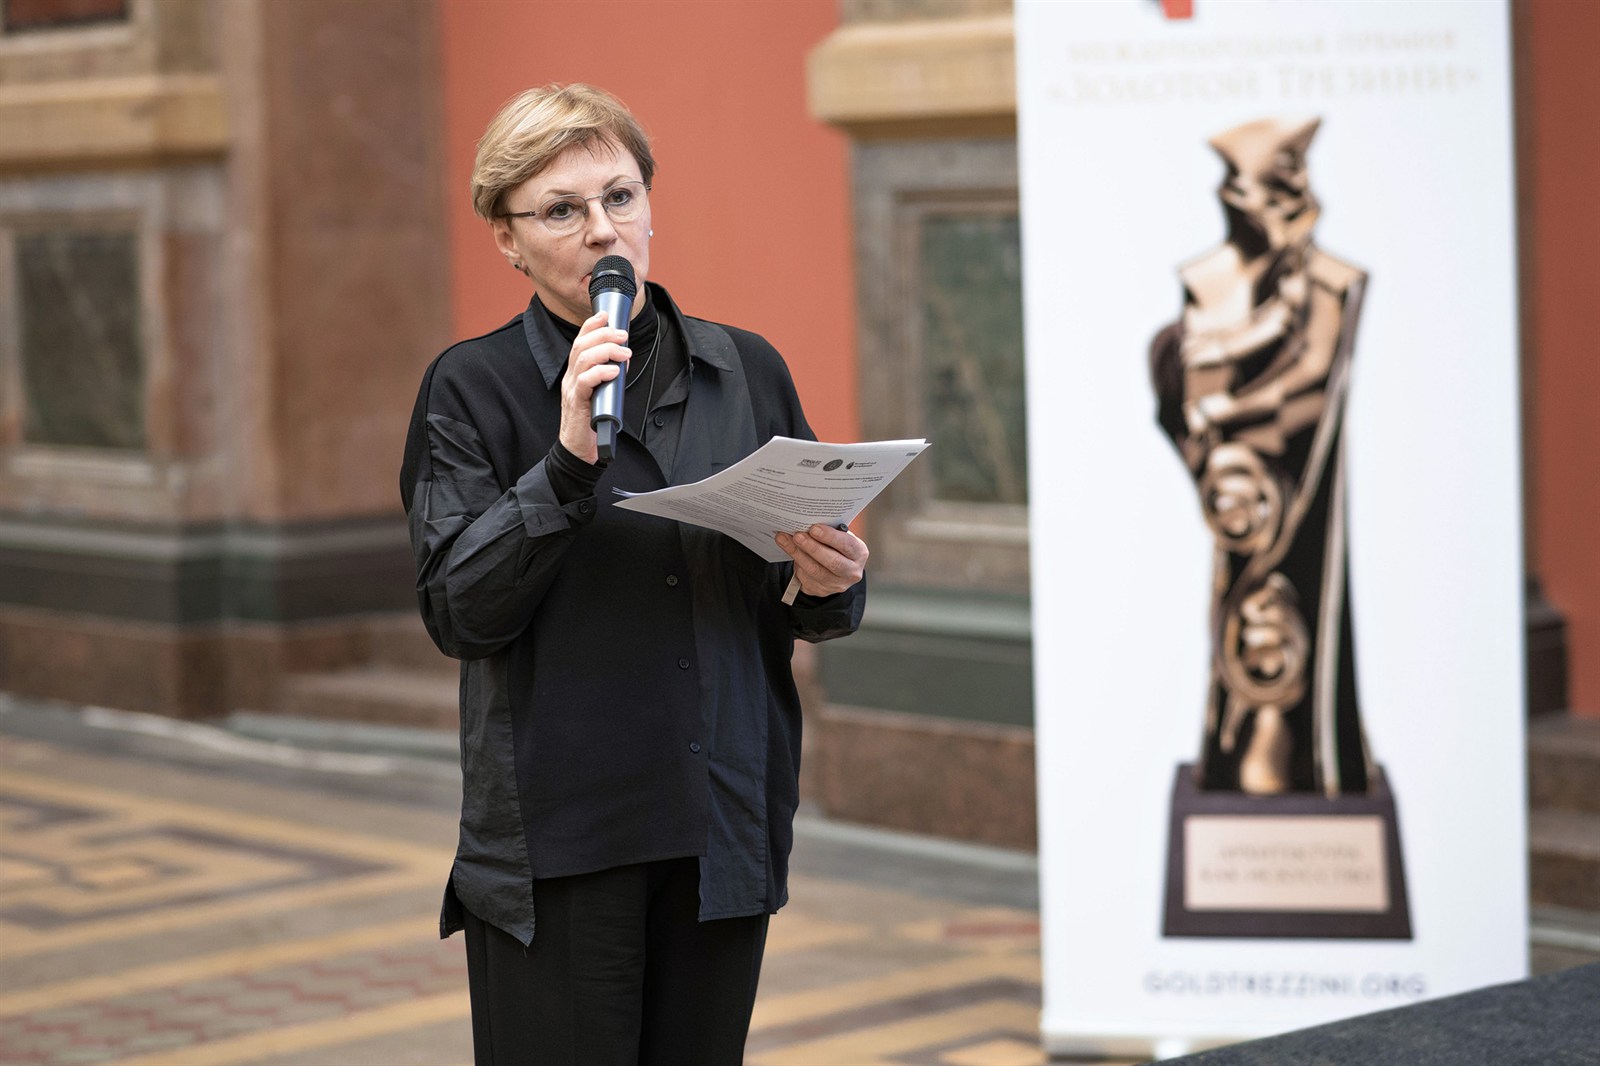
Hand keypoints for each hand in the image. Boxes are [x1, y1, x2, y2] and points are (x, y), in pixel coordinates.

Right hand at [558, 311, 630, 463]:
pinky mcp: (576, 403)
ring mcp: (571, 389)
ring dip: (606, 351)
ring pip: (583, 359)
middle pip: (581, 346)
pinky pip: (585, 382)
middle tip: (623, 335)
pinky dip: (600, 373)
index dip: (591, 326)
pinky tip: (614, 371)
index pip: (579, 342)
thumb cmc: (590, 419)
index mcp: (575, 372)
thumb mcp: (602, 391)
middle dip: (603, 335)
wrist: (578, 447)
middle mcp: (571, 377)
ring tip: (624, 353)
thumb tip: (624, 357)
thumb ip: (610, 373)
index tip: (605, 315)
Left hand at [775, 524, 867, 597]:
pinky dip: (795, 564)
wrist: (834, 570)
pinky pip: (806, 578)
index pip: (847, 545)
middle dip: (812, 547)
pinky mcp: (822, 591)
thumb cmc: (836, 547)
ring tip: (785, 540)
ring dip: (798, 554)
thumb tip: (806, 522)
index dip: (831, 537)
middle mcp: (851, 571)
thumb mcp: (839, 537)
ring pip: (815, 571)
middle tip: (797, 536)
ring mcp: (837, 584)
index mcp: (859, 553)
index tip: (814, 529)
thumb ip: (829, 531)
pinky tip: (789, 551)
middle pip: (832, 562)